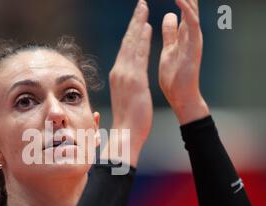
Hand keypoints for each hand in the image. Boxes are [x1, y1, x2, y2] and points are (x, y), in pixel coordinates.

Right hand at [104, 0, 152, 166]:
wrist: (126, 133)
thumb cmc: (128, 120)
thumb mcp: (128, 98)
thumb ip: (128, 85)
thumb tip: (130, 80)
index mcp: (119, 76)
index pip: (126, 50)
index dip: (132, 33)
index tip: (138, 20)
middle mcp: (119, 72)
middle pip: (127, 42)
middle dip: (134, 22)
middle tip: (141, 5)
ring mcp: (125, 75)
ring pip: (131, 44)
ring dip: (138, 24)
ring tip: (143, 8)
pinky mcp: (134, 80)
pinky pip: (138, 55)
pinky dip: (142, 39)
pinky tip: (147, 27)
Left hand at [159, 0, 209, 124]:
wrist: (181, 98)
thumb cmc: (175, 76)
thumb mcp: (170, 49)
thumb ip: (171, 32)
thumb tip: (168, 16)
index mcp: (183, 33)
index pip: (181, 6)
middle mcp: (190, 33)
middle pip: (189, 4)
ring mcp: (194, 39)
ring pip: (192, 10)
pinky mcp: (194, 47)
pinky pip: (192, 24)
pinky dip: (187, 10)